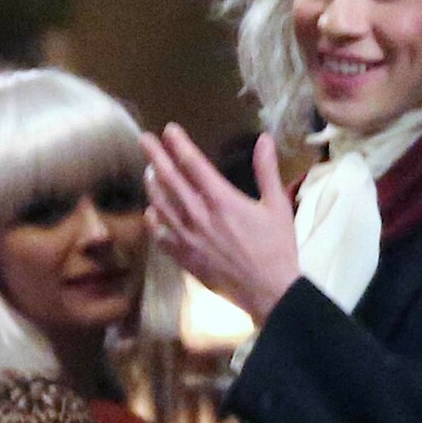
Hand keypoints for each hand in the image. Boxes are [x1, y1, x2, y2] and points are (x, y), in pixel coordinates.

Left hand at [142, 128, 300, 325]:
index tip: (168, 129)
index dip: (178, 144)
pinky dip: (154, 222)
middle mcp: (199, 216)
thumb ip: (267, 170)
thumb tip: (264, 138)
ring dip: (152, 186)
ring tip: (148, 172)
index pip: (193, 163)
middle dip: (155, 156)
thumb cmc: (277, 249)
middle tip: (144, 140)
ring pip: (160, 206)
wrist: (269, 292)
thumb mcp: (277, 206)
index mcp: (221, 200)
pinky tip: (151, 214)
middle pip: (169, 180)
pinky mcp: (185, 258)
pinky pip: (161, 237)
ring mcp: (188, 239)